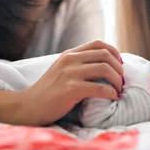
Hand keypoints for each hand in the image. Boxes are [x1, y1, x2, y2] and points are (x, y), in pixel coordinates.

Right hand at [0, 40, 123, 125]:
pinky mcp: (71, 89)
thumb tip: (103, 66)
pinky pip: (99, 88)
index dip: (114, 52)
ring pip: (105, 69)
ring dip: (118, 80)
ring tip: (119, 90)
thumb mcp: (62, 71)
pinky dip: (111, 93)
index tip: (119, 65)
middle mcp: (70, 60)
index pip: (98, 43)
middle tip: (122, 81)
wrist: (27, 106)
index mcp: (69, 54)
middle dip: (119, 68)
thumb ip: (78, 65)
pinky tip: (113, 97)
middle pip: (105, 55)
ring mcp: (70, 73)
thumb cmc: (47, 93)